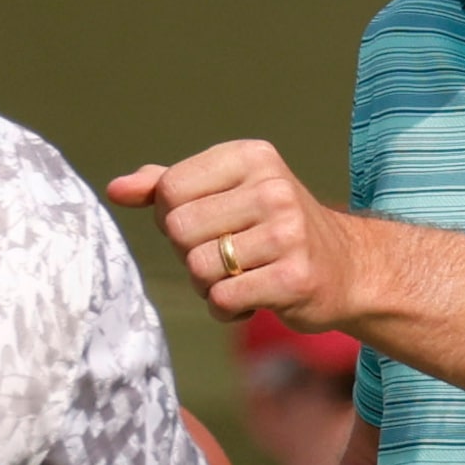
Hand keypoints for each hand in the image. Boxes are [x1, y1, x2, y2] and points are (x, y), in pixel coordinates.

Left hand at [108, 141, 357, 326]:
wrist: (349, 268)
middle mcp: (272, 188)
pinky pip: (223, 300)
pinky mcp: (295, 278)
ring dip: (209, 285)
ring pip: (198, 268)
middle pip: (179, 230)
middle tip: (224, 256)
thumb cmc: (273, 228)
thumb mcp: (226, 192)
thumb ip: (168, 186)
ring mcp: (288, 233)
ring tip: (241, 275)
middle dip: (190, 253)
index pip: (169, 189)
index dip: (172, 217)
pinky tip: (254, 296)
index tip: (205, 225)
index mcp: (251, 156)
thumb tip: (115, 190)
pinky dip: (228, 308)